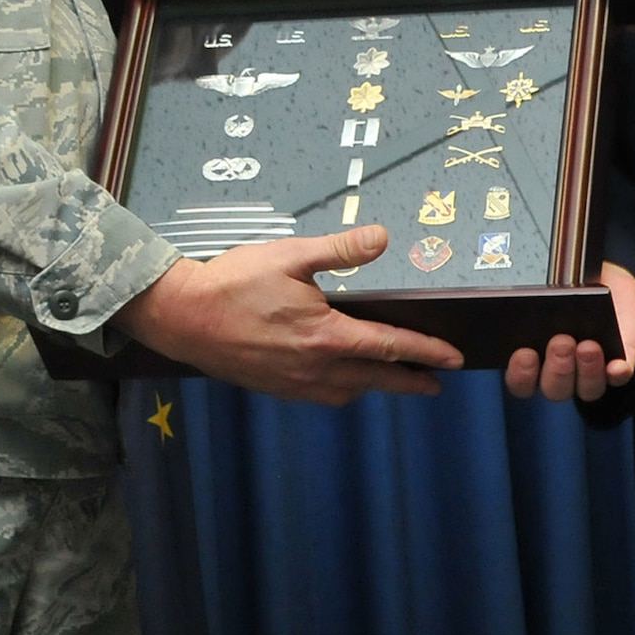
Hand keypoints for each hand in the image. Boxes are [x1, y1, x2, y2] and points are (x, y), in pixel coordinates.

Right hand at [114, 224, 462, 404]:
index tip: (454, 358)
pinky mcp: (274, 387)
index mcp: (325, 336)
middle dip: (410, 382)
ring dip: (374, 387)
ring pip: (348, 393)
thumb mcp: (289, 256)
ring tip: (391, 379)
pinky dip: (342, 391)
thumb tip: (382, 237)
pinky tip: (341, 381)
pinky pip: (321, 397)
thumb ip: (340, 249)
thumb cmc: (231, 283)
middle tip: (435, 384)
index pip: (390, 346)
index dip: (427, 352)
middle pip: (377, 380)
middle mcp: (315, 367)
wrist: (181, 317)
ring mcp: (294, 383)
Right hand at [503, 262, 634, 401]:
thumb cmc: (566, 287)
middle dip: (557, 368)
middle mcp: (560, 374)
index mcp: (532, 360)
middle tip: (560, 342)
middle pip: (554, 387)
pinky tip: (617, 365)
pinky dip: (617, 372)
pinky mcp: (618, 366)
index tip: (524, 353)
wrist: (602, 279)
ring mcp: (590, 374)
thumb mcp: (547, 287)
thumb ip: (532, 298)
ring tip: (588, 346)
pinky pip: (618, 377)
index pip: (520, 381)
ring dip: (587, 371)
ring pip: (587, 389)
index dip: (521, 374)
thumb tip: (516, 300)